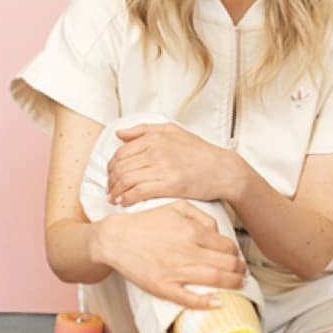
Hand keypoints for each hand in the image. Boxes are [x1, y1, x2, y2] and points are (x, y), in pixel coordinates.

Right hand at [93, 203, 248, 310]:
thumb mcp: (172, 207)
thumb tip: (218, 231)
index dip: (236, 253)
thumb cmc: (144, 223)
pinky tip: (218, 302)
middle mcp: (186, 250)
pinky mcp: (164, 286)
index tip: (237, 257)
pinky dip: (208, 303)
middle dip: (239, 270)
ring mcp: (175, 271)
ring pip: (216, 281)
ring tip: (238, 284)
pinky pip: (191, 299)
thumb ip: (199, 215)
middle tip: (242, 272)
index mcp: (189, 231)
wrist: (114, 238)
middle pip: (226, 264)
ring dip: (233, 284)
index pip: (226, 246)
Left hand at [107, 122, 248, 208]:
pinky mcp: (171, 185)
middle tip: (108, 189)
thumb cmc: (199, 151)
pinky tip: (123, 203)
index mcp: (153, 138)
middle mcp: (155, 151)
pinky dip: (128, 197)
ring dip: (116, 190)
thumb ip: (142, 130)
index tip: (109, 175)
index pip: (121, 152)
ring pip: (128, 179)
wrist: (224, 169)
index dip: (111, 166)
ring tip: (113, 198)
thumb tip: (119, 133)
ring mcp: (163, 168)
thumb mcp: (171, 130)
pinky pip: (141, 191)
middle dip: (110, 180)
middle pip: (121, 166)